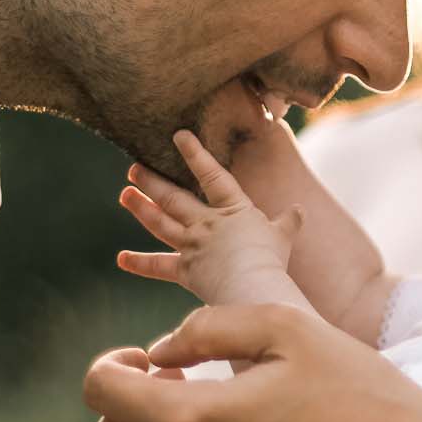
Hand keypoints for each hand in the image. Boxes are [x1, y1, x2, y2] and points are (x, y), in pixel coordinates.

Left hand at [118, 130, 303, 304]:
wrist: (253, 286)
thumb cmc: (271, 260)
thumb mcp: (283, 236)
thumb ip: (287, 222)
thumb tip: (300, 210)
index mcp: (232, 209)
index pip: (211, 174)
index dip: (195, 154)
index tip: (178, 135)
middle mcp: (206, 223)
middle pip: (174, 198)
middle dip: (152, 181)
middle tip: (133, 167)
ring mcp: (192, 246)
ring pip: (161, 223)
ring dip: (141, 208)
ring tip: (125, 194)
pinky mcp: (184, 270)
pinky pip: (158, 266)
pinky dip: (139, 263)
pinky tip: (121, 258)